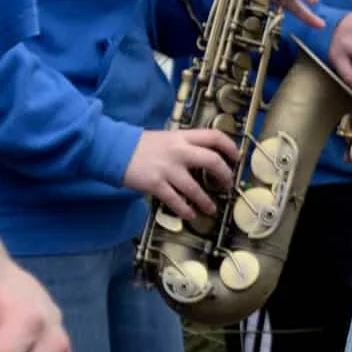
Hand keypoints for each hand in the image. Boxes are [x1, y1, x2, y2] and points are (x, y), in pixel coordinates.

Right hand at [123, 127, 238, 220]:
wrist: (115, 150)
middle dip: (224, 174)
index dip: (229, 147)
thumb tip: (205, 156)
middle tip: (227, 184)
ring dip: (206, 201)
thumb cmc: (142, 145)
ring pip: (195, 188)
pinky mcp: (156, 184)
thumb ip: (185, 145)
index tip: (236, 157)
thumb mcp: (167, 138)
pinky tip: (190, 215)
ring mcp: (168, 169)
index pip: (214, 136)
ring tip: (211, 209)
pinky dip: (185, 210)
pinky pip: (176, 200)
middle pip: (212, 161)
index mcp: (182, 137)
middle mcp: (179, 151)